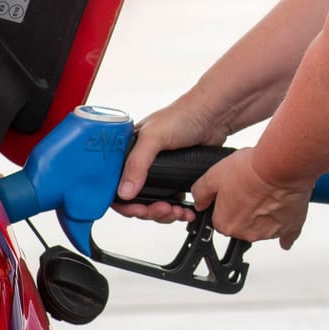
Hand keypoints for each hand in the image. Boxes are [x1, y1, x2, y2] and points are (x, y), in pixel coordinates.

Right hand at [111, 95, 225, 222]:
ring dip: (163, 213)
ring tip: (176, 211)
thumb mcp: (154, 137)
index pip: (115, 186)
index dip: (125, 203)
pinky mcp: (175, 178)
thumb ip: (137, 164)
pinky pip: (170, 202)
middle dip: (148, 210)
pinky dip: (176, 210)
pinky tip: (185, 210)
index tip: (139, 210)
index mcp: (128, 153)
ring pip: (152, 204)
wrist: (213, 116)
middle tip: (162, 210)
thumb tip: (125, 191)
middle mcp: (140, 164)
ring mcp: (158, 173)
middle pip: (134, 200)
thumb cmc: (182, 115)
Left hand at [191, 147, 312, 249]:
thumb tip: (199, 202)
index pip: (220, 219)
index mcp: (227, 223)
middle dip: (245, 210)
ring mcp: (270, 232)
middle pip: (243, 225)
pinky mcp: (290, 227)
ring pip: (264, 227)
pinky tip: (284, 218)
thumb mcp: (214, 174)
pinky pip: (286, 234)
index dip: (226, 204)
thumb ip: (201, 192)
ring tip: (267, 191)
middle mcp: (247, 233)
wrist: (281, 166)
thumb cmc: (251, 170)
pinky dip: (285, 228)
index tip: (232, 193)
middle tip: (250, 189)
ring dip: (264, 214)